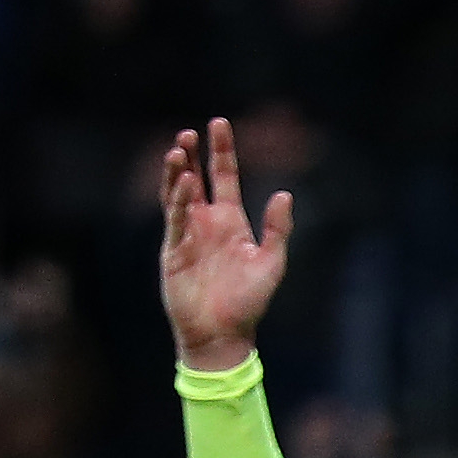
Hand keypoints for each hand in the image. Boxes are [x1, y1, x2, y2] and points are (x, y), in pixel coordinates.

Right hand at [157, 122, 290, 371]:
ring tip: (180, 148)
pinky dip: (179, 200)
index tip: (219, 123)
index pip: (225, 177)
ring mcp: (188, 234)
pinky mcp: (173, 250)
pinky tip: (185, 182)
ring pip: (180, 194)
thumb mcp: (271, 264)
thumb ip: (278, 230)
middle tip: (191, 131)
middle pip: (198, 178)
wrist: (223, 334)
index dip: (222, 151)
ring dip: (179, 172)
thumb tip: (285, 194)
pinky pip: (176, 220)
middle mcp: (207, 222)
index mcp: (232, 222)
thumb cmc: (249, 302)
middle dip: (194, 154)